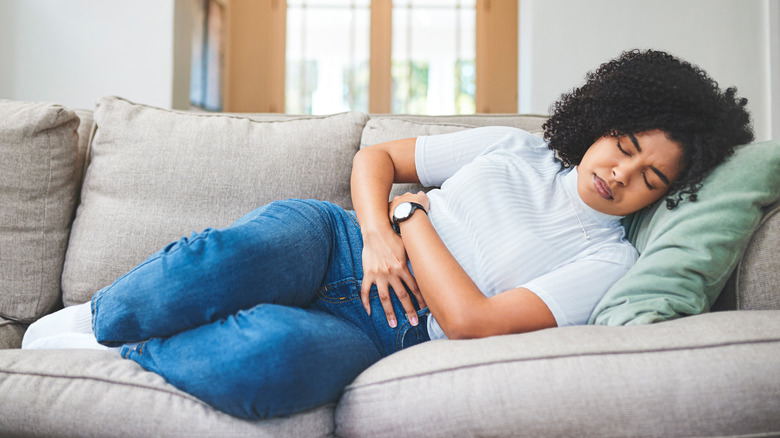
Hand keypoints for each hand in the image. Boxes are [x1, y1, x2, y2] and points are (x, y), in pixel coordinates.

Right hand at [360, 193, 427, 327]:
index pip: (415, 287)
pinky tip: (368, 312)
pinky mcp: (368, 273)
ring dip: (389, 312)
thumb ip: (415, 258)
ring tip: (393, 324)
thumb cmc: (394, 236)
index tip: (426, 310)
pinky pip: (366, 290)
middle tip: (414, 323)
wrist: (376, 230)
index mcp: (403, 268)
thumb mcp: (408, 246)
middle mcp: (392, 273)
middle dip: (409, 311)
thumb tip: (428, 265)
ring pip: (385, 298)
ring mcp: (379, 275)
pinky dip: (366, 302)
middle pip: (402, 296)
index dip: (421, 299)